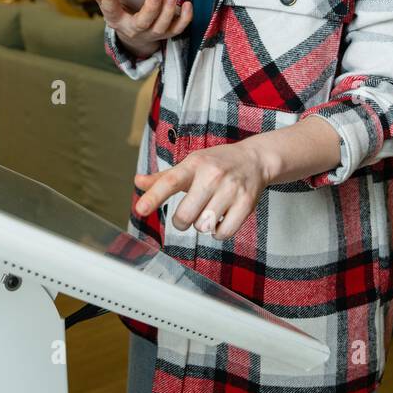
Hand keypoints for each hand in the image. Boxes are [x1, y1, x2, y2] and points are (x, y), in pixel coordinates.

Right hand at [81, 0, 191, 58]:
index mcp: (117, 20)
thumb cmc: (123, 14)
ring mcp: (153, 33)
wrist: (136, 37)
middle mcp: (135, 29)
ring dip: (168, 13)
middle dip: (150, 9)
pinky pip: (178, 28)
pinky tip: (187, 4)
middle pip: (143, 23)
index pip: (111, 10)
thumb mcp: (109, 6)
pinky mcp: (168, 33)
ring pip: (162, 27)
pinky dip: (185, 18)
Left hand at [133, 139, 276, 240]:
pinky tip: (221, 218)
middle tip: (188, 215)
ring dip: (202, 225)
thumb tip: (138, 182)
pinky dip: (218, 232)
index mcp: (194, 164)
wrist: (254, 159)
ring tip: (209, 212)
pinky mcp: (246, 203)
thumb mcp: (190, 164)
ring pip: (204, 226)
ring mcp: (231, 189)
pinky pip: (223, 233)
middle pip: (186, 214)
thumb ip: (164, 178)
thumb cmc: (217, 163)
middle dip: (182, 221)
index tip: (140, 210)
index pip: (170, 181)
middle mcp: (212, 175)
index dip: (154, 197)